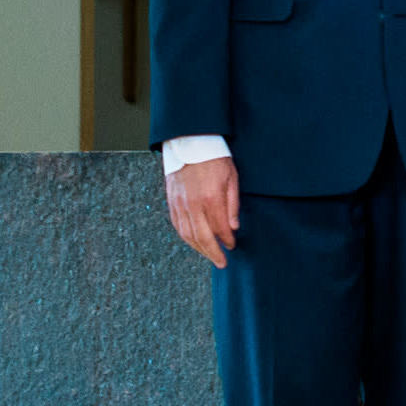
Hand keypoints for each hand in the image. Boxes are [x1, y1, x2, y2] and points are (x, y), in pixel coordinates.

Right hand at [166, 154, 239, 268]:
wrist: (189, 142)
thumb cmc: (215, 158)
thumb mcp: (232, 177)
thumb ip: (232, 204)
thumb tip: (233, 227)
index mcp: (211, 198)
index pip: (220, 229)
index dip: (227, 240)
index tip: (233, 245)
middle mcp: (193, 204)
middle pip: (202, 237)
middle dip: (213, 253)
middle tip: (222, 263)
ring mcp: (180, 204)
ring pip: (188, 235)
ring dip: (199, 249)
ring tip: (209, 255)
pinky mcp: (172, 201)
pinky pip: (178, 225)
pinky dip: (186, 237)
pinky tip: (194, 242)